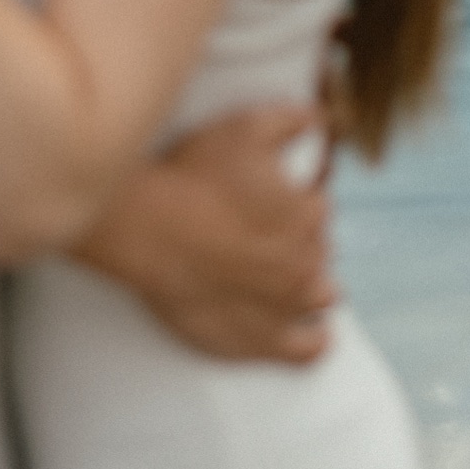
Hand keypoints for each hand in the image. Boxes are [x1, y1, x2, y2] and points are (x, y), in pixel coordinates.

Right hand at [73, 104, 335, 363]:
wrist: (147, 229)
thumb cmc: (192, 177)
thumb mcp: (244, 127)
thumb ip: (291, 119)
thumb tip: (322, 117)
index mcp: (308, 213)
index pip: (319, 205)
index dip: (296, 198)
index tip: (274, 195)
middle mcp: (307, 263)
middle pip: (319, 250)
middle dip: (299, 239)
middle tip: (264, 229)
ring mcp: (284, 307)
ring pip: (319, 296)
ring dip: (311, 285)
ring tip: (291, 277)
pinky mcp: (258, 340)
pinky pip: (303, 351)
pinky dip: (312, 342)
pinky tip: (313, 336)